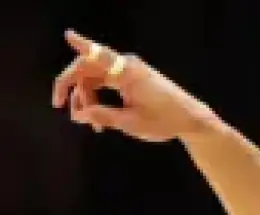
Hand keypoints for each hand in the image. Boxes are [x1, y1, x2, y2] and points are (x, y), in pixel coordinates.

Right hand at [51, 30, 216, 141]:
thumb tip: (78, 115)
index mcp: (130, 73)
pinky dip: (98, 100)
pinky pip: (105, 83)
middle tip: (59, 105)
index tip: (69, 35)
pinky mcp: (130, 78)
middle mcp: (128, 67)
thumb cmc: (165, 121)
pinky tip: (99, 122)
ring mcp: (129, 71)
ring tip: (92, 125)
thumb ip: (103, 116)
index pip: (101, 55)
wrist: (190, 119)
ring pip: (94, 78)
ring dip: (87, 99)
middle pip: (88, 68)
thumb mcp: (132, 124)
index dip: (83, 45)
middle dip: (72, 87)